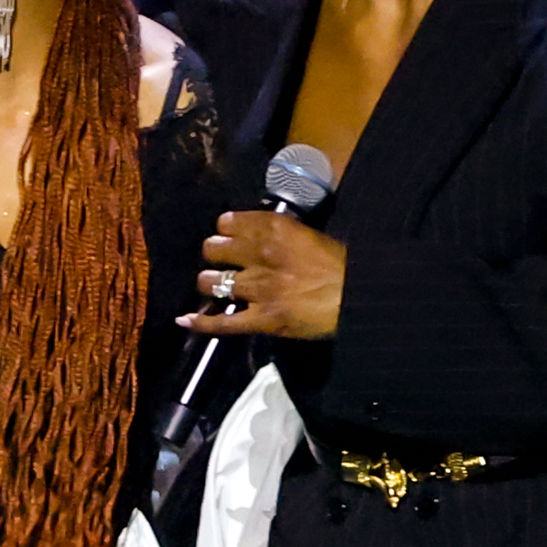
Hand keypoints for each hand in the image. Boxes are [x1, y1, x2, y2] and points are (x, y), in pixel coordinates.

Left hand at [183, 207, 345, 339]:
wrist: (362, 297)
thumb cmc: (343, 266)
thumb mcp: (311, 237)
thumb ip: (282, 235)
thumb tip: (258, 236)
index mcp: (277, 230)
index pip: (230, 222)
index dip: (225, 230)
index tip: (228, 235)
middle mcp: (261, 255)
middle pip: (213, 250)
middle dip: (214, 255)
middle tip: (222, 262)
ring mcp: (259, 289)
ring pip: (210, 283)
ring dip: (209, 284)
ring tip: (214, 287)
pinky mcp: (261, 319)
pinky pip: (221, 323)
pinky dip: (200, 323)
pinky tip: (184, 320)